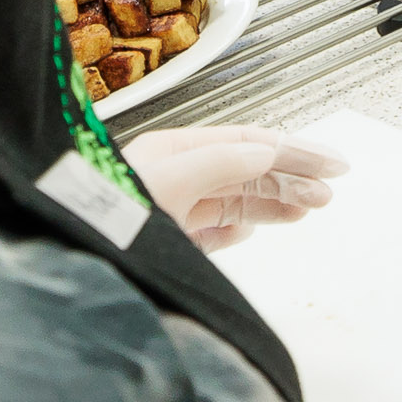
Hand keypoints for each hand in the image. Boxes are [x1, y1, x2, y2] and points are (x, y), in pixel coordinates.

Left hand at [117, 123, 343, 252]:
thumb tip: (266, 154)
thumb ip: (221, 163)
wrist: (71, 257)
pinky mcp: (169, 241)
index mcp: (176, 152)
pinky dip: (236, 231)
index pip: (249, 144)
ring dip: (276, 203)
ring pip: (237, 200)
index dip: (294, 151)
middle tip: (328, 192)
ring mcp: (174, 209)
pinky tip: (250, 234)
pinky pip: (211, 232)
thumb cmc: (107, 215)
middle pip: (248, 171)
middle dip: (292, 179)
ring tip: (309, 210)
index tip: (330, 164)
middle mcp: (177, 176)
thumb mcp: (170, 180)